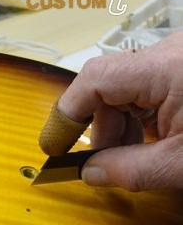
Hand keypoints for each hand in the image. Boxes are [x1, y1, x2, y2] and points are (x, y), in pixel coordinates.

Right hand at [55, 32, 182, 189]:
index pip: (95, 79)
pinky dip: (144, 113)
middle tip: (104, 162)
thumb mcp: (182, 163)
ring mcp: (180, 55)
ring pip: (129, 85)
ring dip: (123, 122)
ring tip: (138, 154)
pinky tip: (155, 138)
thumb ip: (130, 169)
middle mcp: (172, 51)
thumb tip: (89, 172)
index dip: (68, 115)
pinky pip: (151, 83)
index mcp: (168, 68)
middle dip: (101, 126)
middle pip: (110, 84)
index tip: (55, 145)